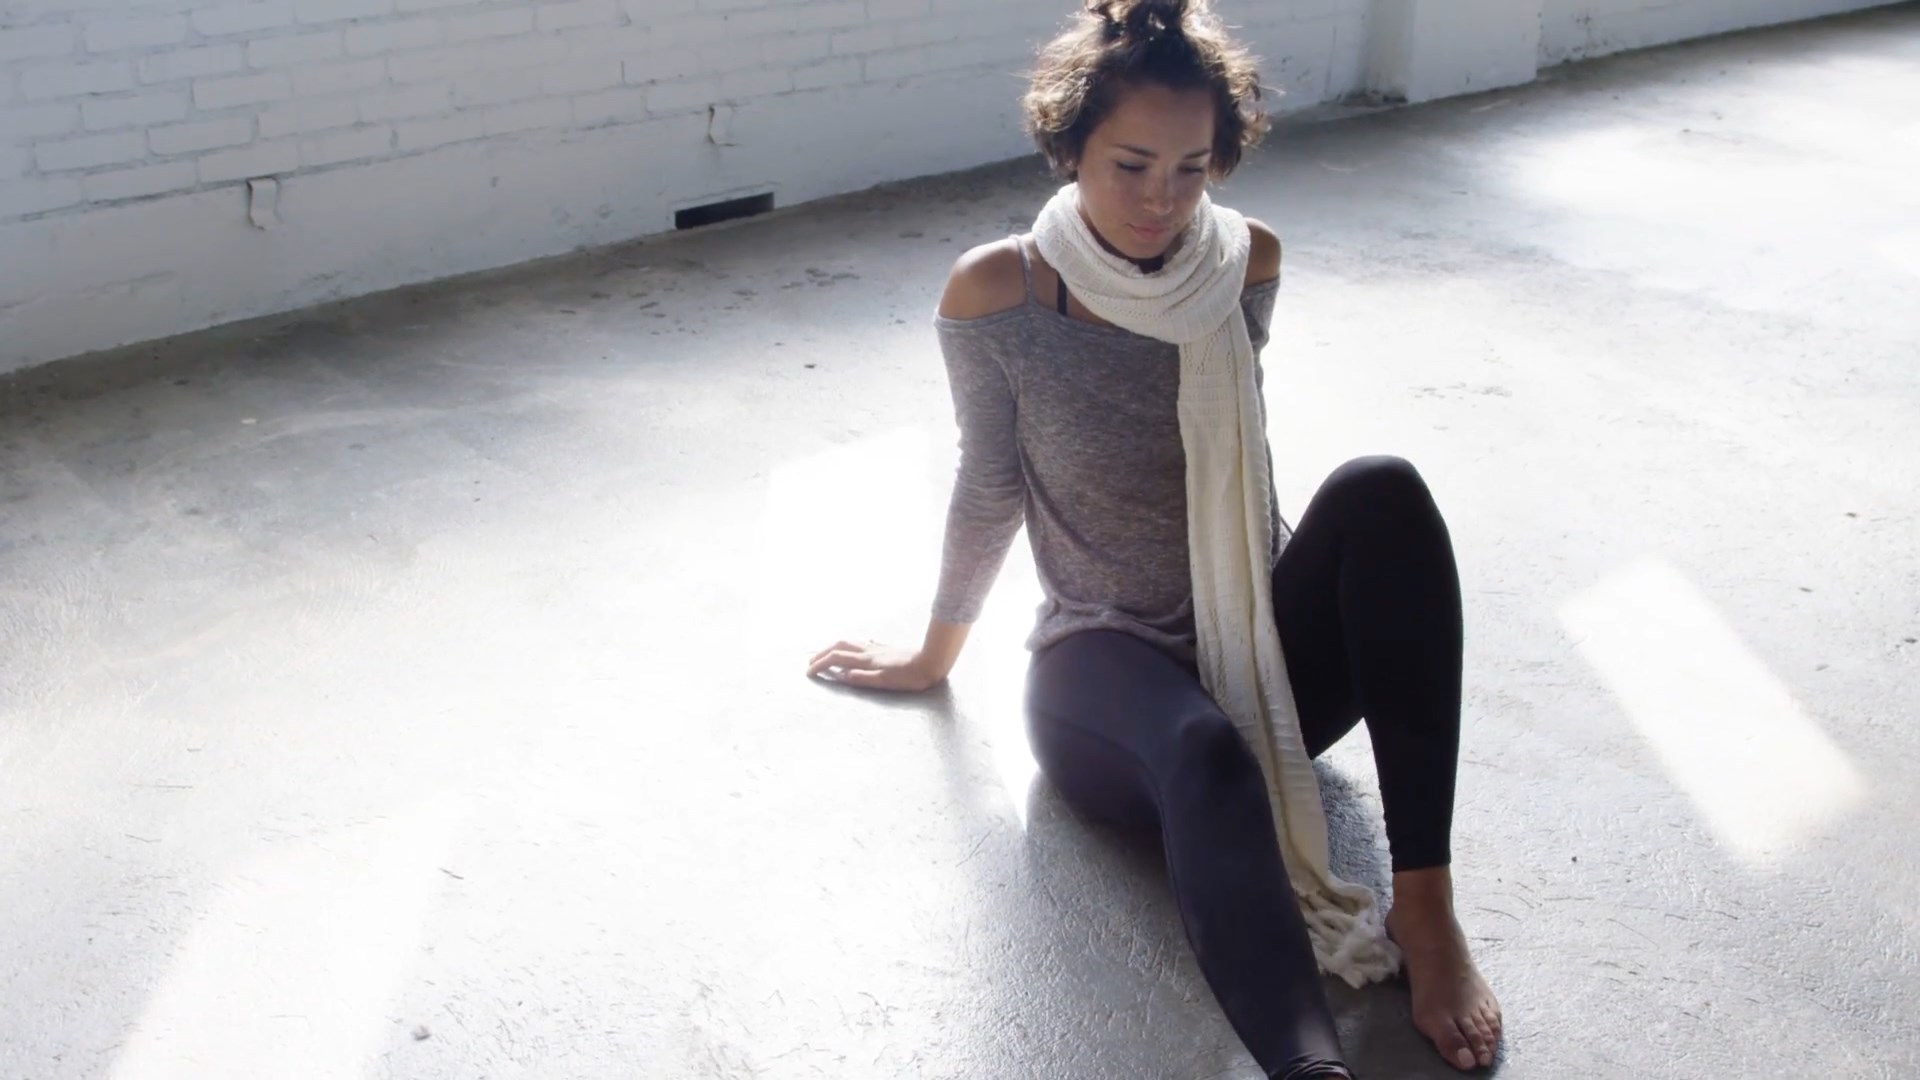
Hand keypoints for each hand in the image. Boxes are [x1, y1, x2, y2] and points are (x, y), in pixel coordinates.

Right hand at [808, 639, 943, 691]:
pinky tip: (856, 647)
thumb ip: (862, 678)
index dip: (820, 664)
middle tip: (810, 662)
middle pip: (839, 646)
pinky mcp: (886, 648)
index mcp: (867, 660)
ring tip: (827, 654)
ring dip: (834, 647)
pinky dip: (851, 645)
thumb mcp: (885, 682)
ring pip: (849, 642)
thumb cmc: (911, 676)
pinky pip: (862, 643)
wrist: (933, 659)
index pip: (836, 659)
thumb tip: (840, 675)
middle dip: (822, 653)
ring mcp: (878, 647)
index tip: (808, 673)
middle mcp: (869, 651)